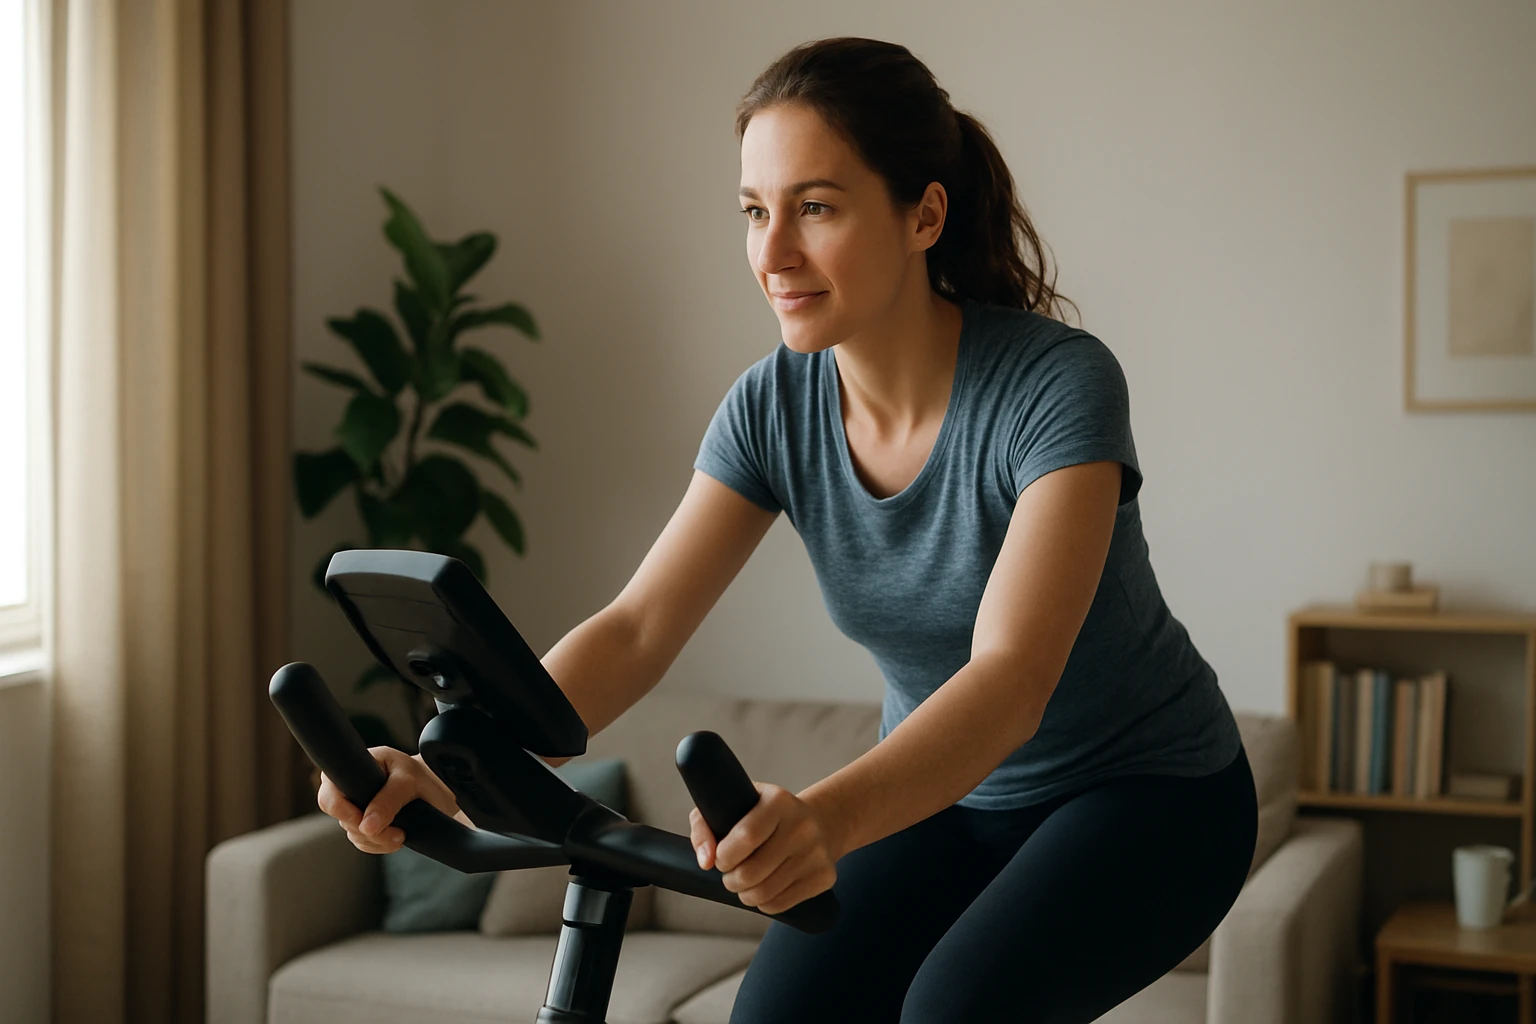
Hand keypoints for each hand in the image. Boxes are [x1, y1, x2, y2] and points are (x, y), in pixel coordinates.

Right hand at [316, 747, 461, 853]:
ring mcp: (358, 806)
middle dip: (367, 830)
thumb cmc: (424, 777)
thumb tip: (366, 826)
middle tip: (394, 832)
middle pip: (341, 817)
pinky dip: (379, 845)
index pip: (329, 790)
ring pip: (353, 833)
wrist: (439, 792)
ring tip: (401, 834)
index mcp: (357, 766)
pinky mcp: (367, 824)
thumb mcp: (409, 782)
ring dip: (377, 840)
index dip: (340, 809)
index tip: (361, 820)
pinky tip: (397, 839)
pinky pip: (363, 842)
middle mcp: (352, 786)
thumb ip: (388, 800)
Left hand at [689, 782, 839, 915]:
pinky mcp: (824, 876)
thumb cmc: (765, 815)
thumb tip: (705, 861)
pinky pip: (780, 905)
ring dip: (744, 895)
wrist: (819, 822)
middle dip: (731, 880)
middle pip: (752, 872)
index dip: (725, 856)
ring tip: (744, 883)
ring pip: (764, 893)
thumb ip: (705, 826)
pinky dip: (764, 903)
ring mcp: (816, 852)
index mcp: (779, 801)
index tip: (721, 859)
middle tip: (730, 874)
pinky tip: (764, 888)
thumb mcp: (733, 804)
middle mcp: (802, 825)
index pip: (746, 837)